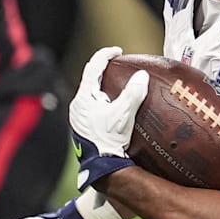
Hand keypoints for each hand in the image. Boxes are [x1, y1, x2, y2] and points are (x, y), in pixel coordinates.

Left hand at [69, 46, 148, 190]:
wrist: (101, 166)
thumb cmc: (110, 140)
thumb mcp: (124, 115)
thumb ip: (133, 94)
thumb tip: (141, 76)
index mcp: (83, 98)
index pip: (93, 68)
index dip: (105, 56)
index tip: (117, 51)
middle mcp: (77, 106)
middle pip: (90, 80)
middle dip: (104, 70)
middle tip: (119, 65)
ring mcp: (79, 117)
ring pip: (91, 93)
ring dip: (104, 86)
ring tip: (119, 82)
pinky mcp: (83, 126)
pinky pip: (93, 105)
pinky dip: (104, 99)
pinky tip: (116, 104)